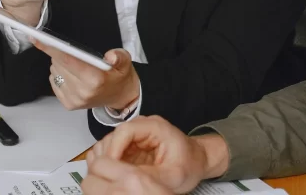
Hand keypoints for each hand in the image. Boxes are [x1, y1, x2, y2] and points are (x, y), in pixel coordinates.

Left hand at [36, 41, 138, 110]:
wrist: (120, 96)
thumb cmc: (119, 76)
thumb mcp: (125, 61)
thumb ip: (119, 56)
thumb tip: (111, 56)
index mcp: (95, 79)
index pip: (67, 60)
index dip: (51, 48)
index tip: (37, 39)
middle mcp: (83, 91)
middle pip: (58, 64)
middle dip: (61, 54)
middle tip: (75, 54)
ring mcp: (74, 99)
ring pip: (55, 71)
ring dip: (60, 65)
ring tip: (76, 66)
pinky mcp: (68, 104)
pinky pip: (54, 81)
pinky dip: (60, 75)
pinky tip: (73, 76)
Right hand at [89, 116, 228, 193]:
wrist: (197, 162)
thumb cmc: (191, 163)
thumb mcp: (174, 175)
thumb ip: (150, 177)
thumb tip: (127, 181)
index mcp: (155, 126)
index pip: (124, 131)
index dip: (114, 149)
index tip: (112, 168)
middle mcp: (142, 127)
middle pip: (112, 136)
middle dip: (109, 158)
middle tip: (111, 176)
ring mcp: (135, 136)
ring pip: (108, 144)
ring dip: (108, 161)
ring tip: (114, 178)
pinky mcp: (130, 146)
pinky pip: (112, 152)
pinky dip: (110, 164)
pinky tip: (116, 176)